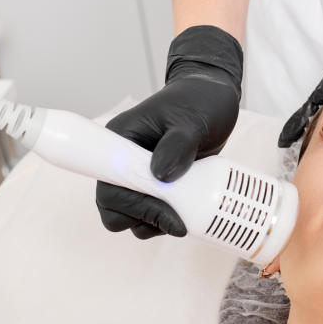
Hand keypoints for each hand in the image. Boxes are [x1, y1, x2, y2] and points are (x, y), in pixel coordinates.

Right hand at [95, 25, 242, 238]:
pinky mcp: (157, 188)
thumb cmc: (199, 102)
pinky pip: (150, 216)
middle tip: (179, 219)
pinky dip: (166, 221)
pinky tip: (188, 212)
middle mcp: (122, 161)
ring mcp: (139, 176)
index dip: (130, 204)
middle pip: (113, 208)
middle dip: (144, 218)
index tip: (165, 210)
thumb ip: (178, 145)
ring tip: (185, 214)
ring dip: (155, 223)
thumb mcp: (192, 120)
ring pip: (131, 217)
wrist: (214, 100)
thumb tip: (161, 175)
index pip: (108, 184)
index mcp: (120, 140)